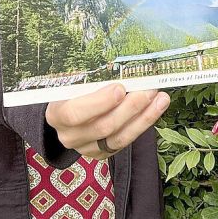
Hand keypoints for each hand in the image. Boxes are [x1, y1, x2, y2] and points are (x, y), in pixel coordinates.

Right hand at [46, 84, 169, 159]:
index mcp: (57, 114)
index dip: (98, 103)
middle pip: (103, 126)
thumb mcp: (73, 83)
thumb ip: (90, 79)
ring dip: (144, 117)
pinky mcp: (102, 153)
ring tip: (160, 99)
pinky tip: (156, 108)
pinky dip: (143, 124)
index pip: (75, 113)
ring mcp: (86, 148)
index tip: (119, 88)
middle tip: (148, 89)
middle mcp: (69, 136)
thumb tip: (121, 66)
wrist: (67, 114)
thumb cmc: (71, 92)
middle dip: (130, 107)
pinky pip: (126, 141)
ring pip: (119, 138)